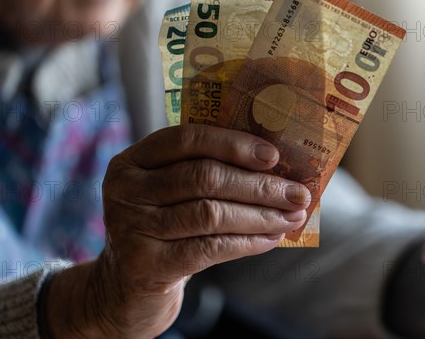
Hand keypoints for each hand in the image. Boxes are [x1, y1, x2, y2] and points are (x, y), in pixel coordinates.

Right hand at [47, 124, 309, 337]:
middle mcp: (126, 189)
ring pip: (210, 214)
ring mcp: (132, 227)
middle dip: (259, 185)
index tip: (274, 156)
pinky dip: (247, 243)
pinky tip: (272, 239)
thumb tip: (276, 167)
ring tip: (293, 217)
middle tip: (298, 193)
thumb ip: (206, 172)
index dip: (234, 144)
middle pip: (203, 177)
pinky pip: (209, 248)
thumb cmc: (164, 227)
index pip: (187, 139)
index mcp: (134, 160)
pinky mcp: (147, 265)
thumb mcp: (171, 193)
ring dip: (260, 215)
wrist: (129, 285)